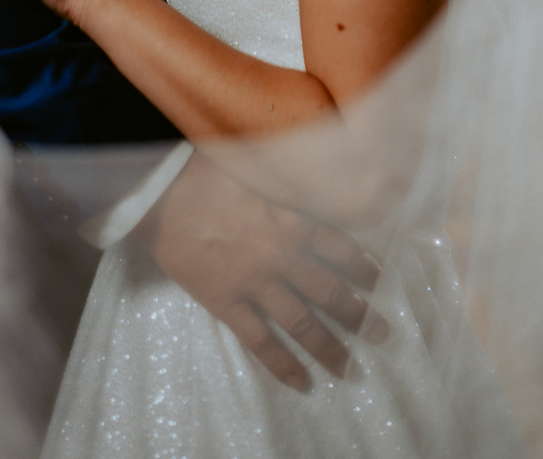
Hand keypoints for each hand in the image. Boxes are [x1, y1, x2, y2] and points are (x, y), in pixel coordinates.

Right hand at [132, 151, 387, 389]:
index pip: (339, 246)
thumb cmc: (204, 168)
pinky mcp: (226, 303)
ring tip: (351, 367)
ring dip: (330, 346)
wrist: (159, 194)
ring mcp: (255, 283)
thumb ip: (283, 174)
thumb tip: (307, 159)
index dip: (361, 265)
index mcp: (291, 217)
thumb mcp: (255, 162)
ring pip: (302, 322)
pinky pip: (260, 342)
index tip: (379, 279)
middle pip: (330, 291)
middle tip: (382, 333)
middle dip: (359, 314)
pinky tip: (302, 383)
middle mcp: (282, 255)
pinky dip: (283, 364)